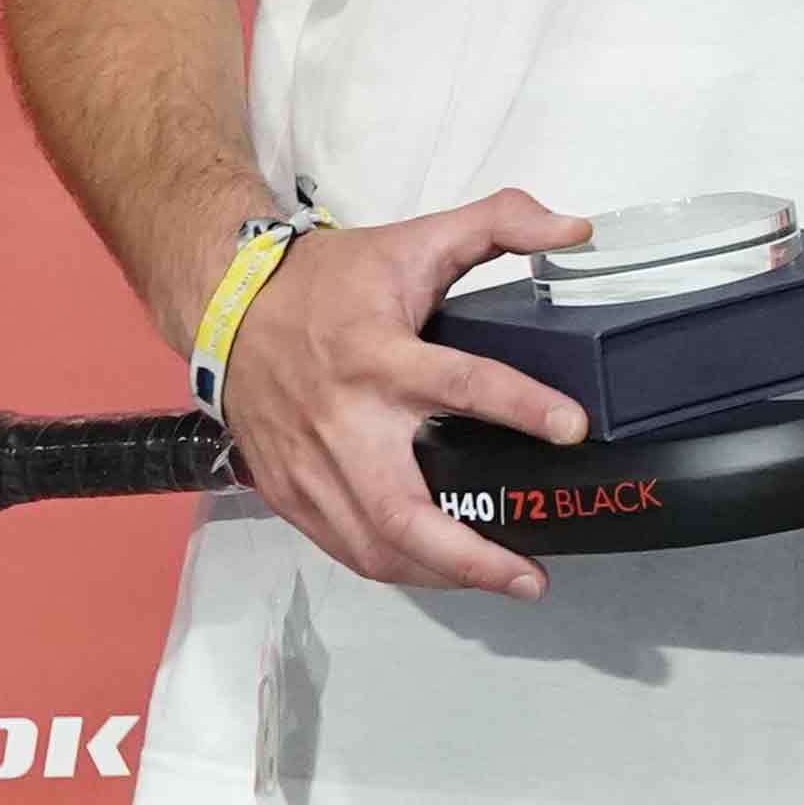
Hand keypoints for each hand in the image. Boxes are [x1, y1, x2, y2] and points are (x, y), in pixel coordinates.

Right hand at [212, 190, 594, 597]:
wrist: (227, 304)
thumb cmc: (331, 279)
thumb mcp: (415, 238)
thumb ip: (498, 222)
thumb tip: (577, 227)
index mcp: (379, 355)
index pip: (461, 384)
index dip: (522, 407)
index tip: (574, 428)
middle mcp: (343, 422)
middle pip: (402, 510)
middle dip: (470, 555)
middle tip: (533, 576)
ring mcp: (310, 467)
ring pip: (374, 545)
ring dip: (441, 574)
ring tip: (504, 582)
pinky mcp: (288, 492)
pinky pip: (346, 548)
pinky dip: (397, 568)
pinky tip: (442, 572)